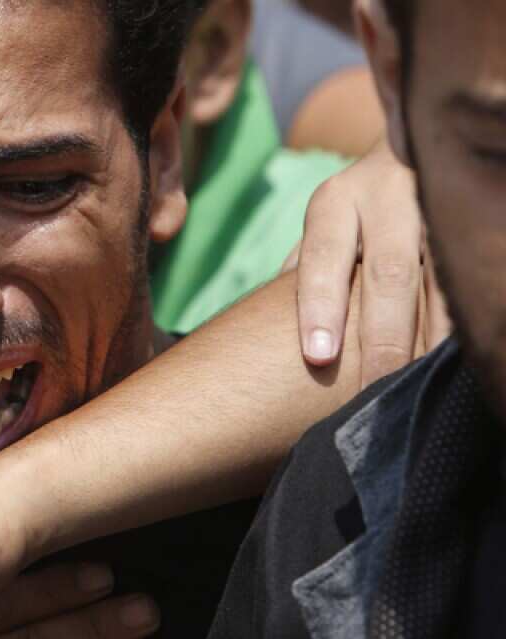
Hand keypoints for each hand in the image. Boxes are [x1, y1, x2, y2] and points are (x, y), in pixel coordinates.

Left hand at [287, 139, 452, 386]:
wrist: (418, 144)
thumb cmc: (358, 204)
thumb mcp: (325, 221)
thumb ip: (307, 269)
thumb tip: (271, 328)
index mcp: (337, 201)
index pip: (324, 257)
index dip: (319, 307)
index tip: (318, 357)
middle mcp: (387, 196)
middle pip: (388, 275)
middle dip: (382, 338)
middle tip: (376, 389)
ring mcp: (436, 205)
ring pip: (438, 279)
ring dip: (432, 335)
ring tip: (420, 383)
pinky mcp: (471, 218)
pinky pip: (468, 275)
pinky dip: (461, 317)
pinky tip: (455, 354)